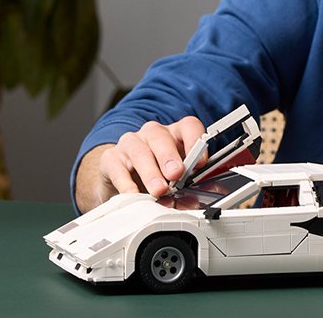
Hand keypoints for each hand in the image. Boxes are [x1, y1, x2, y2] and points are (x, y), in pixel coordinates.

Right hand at [75, 117, 206, 212]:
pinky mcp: (111, 159)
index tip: (200, 162)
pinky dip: (126, 183)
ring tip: (159, 190)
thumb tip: (211, 192)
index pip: (188, 126)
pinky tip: (133, 194)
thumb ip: (192, 180)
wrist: (121, 178)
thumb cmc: (156, 173)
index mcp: (174, 134)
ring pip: (139, 151)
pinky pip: (117, 168)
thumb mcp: (177, 176)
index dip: (196, 141)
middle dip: (169, 156)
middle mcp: (152, 134)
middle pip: (161, 137)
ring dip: (150, 172)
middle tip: (176, 174)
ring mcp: (131, 144)